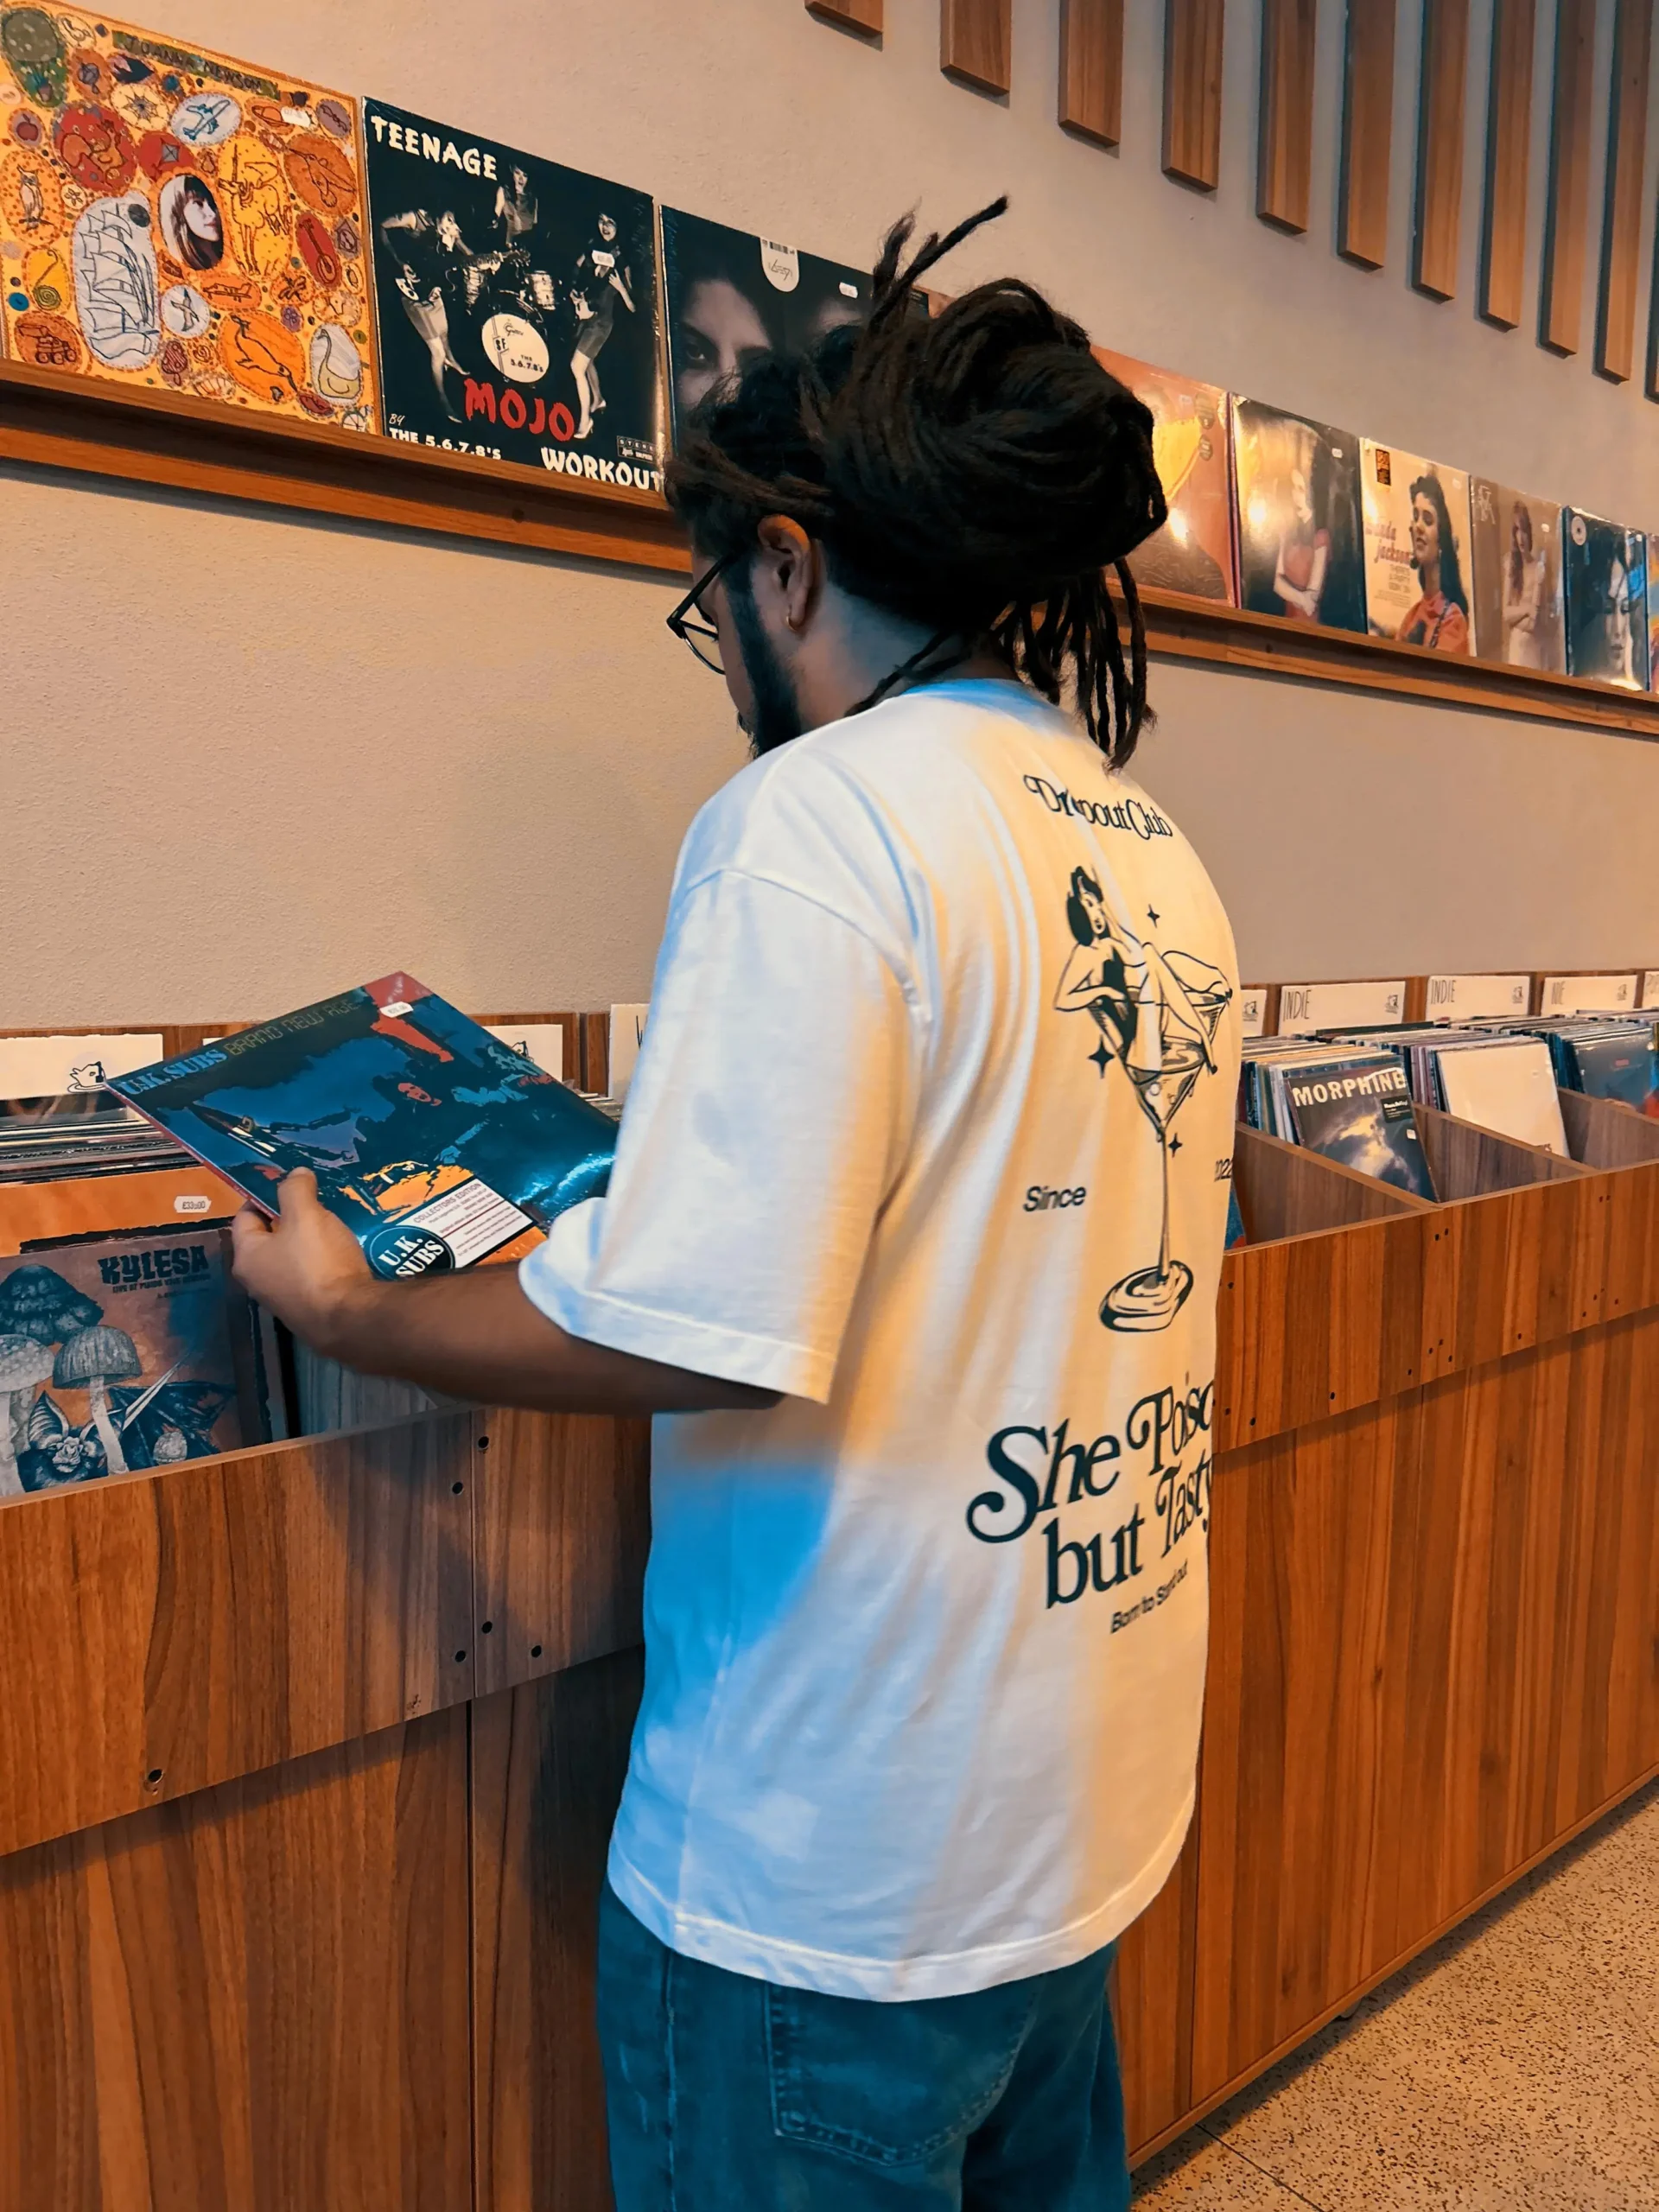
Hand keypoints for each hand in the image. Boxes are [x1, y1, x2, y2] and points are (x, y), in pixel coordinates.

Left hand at [231, 1170, 376, 1355]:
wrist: (348, 1319)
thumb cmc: (318, 1262)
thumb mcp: (307, 1215)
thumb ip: (296, 1190)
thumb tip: (294, 1174)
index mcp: (246, 1256)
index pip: (243, 1216)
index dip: (262, 1196)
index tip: (287, 1185)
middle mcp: (257, 1280)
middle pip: (267, 1239)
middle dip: (289, 1219)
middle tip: (314, 1203)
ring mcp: (281, 1300)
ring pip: (290, 1259)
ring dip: (307, 1242)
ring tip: (332, 1225)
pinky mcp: (306, 1311)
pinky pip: (309, 1277)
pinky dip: (321, 1263)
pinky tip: (341, 1254)